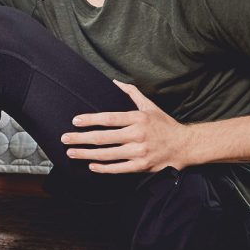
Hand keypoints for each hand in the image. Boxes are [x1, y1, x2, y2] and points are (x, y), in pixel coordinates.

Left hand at [61, 80, 191, 173]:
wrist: (185, 146)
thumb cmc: (164, 124)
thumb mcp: (149, 105)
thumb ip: (131, 93)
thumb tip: (114, 81)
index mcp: (138, 118)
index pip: (109, 118)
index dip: (90, 120)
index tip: (75, 121)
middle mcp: (137, 135)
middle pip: (103, 137)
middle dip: (81, 138)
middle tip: (65, 138)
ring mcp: (139, 152)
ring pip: (108, 154)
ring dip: (87, 154)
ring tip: (72, 152)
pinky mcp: (142, 166)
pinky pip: (118, 169)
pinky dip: (104, 168)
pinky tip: (91, 166)